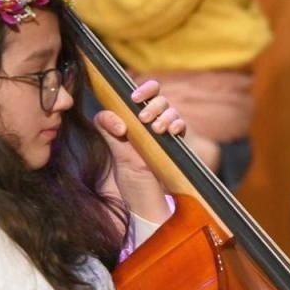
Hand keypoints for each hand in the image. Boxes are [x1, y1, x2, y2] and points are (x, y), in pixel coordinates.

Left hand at [94, 79, 185, 221]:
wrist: (146, 200)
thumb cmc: (129, 174)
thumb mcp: (114, 152)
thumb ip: (107, 128)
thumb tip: (113, 116)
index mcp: (135, 118)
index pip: (143, 93)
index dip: (143, 89)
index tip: (134, 98)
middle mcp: (152, 122)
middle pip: (159, 98)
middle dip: (153, 104)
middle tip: (143, 118)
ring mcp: (165, 132)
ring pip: (171, 110)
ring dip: (166, 115)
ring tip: (157, 130)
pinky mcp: (176, 144)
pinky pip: (182, 126)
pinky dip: (178, 125)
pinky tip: (171, 133)